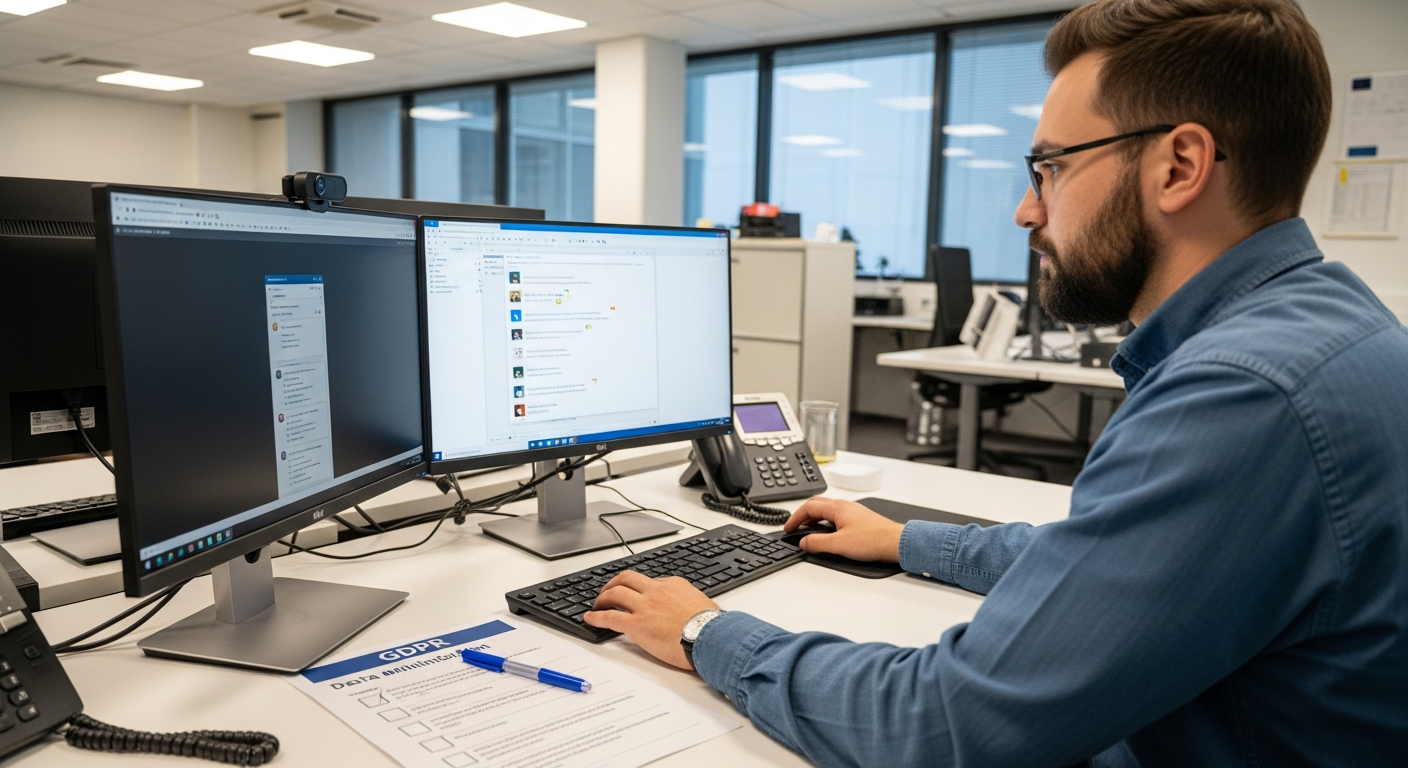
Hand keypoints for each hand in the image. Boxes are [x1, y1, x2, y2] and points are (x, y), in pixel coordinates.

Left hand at [584, 570, 718, 669]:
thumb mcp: (704, 605)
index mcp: (674, 585)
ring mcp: (645, 606)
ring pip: (615, 593)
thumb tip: (692, 612)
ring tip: (597, 604)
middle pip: (627, 578)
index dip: (639, 589)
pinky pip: (610, 616)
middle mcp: (656, 591)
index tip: (635, 595)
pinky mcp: (637, 624)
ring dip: (602, 597)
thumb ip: (691, 605)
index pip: (650, 582)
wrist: (712, 638)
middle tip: (608, 591)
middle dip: (614, 583)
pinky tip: (590, 618)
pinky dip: (596, 616)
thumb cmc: (712, 627)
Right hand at [784, 497, 903, 562]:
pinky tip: (828, 533)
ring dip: (814, 518)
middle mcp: (845, 506)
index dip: (795, 518)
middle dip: (803, 515)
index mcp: (837, 508)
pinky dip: (826, 521)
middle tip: (796, 527)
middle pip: (817, 504)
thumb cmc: (873, 540)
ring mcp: (853, 511)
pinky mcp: (859, 519)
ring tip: (809, 530)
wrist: (895, 543)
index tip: (789, 528)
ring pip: (827, 509)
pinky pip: (837, 515)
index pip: (808, 507)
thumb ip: (817, 543)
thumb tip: (804, 541)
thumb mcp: (839, 545)